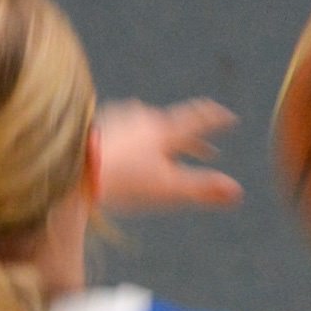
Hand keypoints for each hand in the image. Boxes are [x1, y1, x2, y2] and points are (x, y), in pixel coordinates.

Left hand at [95, 99, 243, 210]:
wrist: (72, 170)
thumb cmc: (123, 181)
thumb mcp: (168, 189)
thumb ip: (203, 190)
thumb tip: (238, 192)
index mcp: (165, 130)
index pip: (199, 118)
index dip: (217, 119)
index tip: (230, 118)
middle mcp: (143, 119)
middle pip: (173, 126)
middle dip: (190, 141)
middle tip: (205, 152)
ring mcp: (116, 120)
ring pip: (145, 127)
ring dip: (159, 140)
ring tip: (162, 152)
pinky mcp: (94, 128)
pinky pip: (119, 131)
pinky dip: (130, 141)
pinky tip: (122, 150)